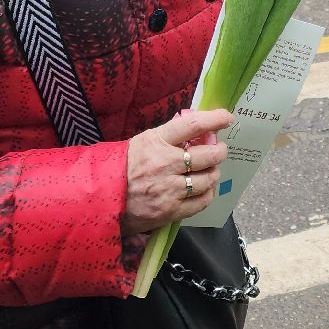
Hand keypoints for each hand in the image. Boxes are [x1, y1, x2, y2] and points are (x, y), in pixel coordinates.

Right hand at [122, 108, 234, 234]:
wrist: (102, 200)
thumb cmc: (124, 167)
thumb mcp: (142, 143)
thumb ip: (169, 137)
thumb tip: (200, 130)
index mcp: (156, 142)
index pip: (192, 125)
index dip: (214, 119)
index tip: (226, 117)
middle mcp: (165, 164)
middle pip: (207, 155)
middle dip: (219, 151)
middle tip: (219, 150)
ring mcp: (169, 189)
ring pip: (208, 179)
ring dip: (214, 173)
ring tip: (209, 171)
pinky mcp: (171, 210)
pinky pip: (202, 201)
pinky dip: (208, 193)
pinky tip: (203, 189)